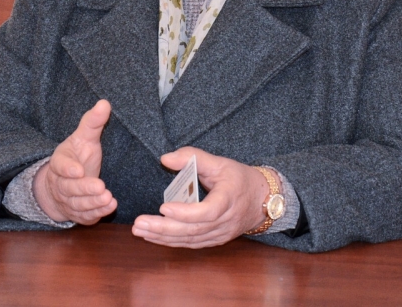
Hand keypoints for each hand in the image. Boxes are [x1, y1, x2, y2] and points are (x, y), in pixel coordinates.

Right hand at [33, 99, 116, 224]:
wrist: (64, 184)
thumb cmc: (77, 157)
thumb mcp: (84, 138)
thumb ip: (92, 123)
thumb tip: (104, 102)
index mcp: (60, 163)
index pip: (60, 166)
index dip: (68, 169)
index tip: (78, 170)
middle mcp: (61, 184)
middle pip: (70, 188)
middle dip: (84, 189)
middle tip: (100, 187)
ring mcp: (69, 201)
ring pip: (78, 204)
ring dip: (92, 203)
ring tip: (108, 197)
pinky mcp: (79, 214)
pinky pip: (85, 217)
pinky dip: (97, 213)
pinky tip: (110, 206)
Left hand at [131, 147, 270, 247]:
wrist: (262, 200)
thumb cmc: (239, 178)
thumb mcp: (220, 162)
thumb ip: (192, 157)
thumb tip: (165, 158)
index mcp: (229, 199)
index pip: (208, 211)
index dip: (185, 213)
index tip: (163, 207)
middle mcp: (226, 221)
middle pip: (193, 230)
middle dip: (164, 228)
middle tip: (139, 223)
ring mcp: (220, 234)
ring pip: (190, 240)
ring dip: (163, 237)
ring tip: (140, 230)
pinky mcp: (215, 240)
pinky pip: (191, 243)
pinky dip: (171, 241)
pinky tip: (153, 237)